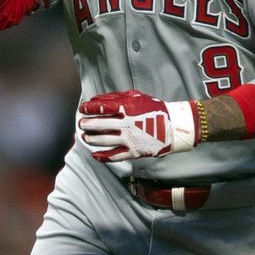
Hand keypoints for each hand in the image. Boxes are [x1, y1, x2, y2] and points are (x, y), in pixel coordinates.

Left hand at [77, 90, 197, 161]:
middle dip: (87, 124)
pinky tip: (95, 154)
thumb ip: (116, 97)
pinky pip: (115, 156)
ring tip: (85, 137)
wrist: (173, 127)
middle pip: (100, 124)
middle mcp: (127, 124)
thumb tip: (95, 100)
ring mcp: (130, 139)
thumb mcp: (136, 97)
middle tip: (81, 123)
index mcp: (128, 108)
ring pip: (104, 140)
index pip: (101, 108)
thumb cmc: (154, 109)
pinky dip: (103, 157)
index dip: (88, 108)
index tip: (82, 109)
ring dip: (91, 139)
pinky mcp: (134, 152)